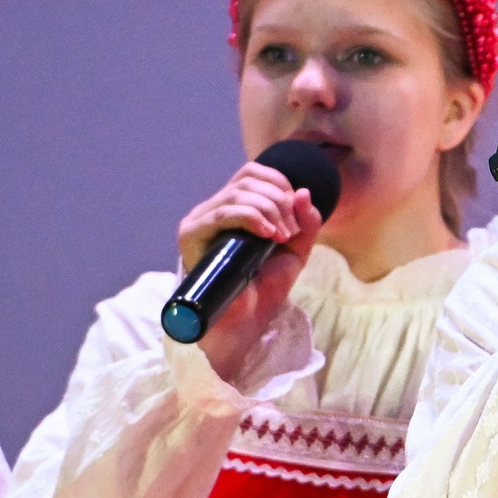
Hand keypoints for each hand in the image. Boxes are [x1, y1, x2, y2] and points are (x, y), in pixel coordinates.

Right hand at [176, 158, 325, 379]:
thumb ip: (305, 223)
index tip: (296, 215)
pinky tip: (268, 234)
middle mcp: (213, 210)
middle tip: (291, 231)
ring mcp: (199, 221)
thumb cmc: (264, 290)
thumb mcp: (295, 251)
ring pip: (237, 194)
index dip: (280, 184)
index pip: (252, 173)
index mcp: (234, 209)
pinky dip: (252, 217)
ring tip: (282, 237)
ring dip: (269, 211)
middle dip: (279, 202)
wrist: (245, 324)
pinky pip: (223, 213)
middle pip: (247, 180)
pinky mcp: (191, 235)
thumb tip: (303, 191)